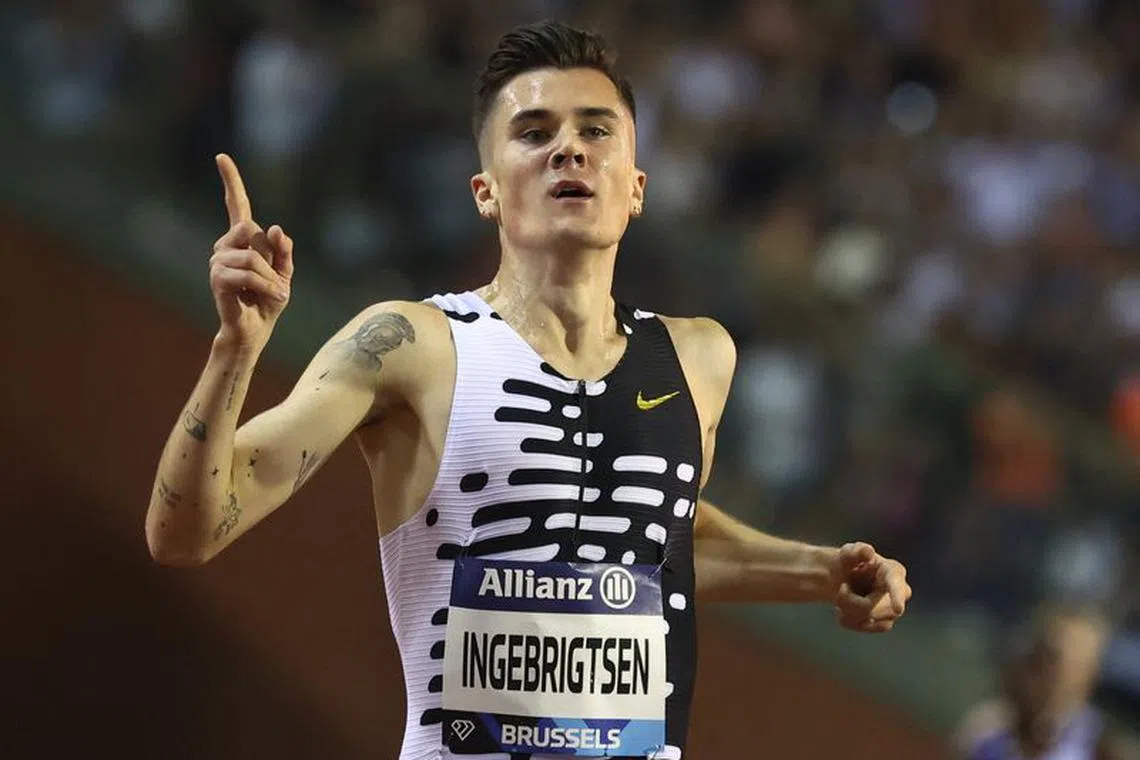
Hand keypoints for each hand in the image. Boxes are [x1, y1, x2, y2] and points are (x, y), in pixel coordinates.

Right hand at [208, 154, 293, 349]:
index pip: (236, 206)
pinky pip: (246, 273)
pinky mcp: (217, 279)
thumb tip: (275, 227)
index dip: (231, 182)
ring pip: (251, 256)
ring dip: (269, 278)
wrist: (255, 330)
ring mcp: (218, 262)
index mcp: (243, 242)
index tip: (221, 157)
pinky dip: (264, 286)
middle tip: (275, 281)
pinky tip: (270, 296)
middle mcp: (225, 247)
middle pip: (251, 231)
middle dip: (271, 258)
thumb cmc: (268, 301)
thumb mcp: (285, 273)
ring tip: (273, 294)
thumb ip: (284, 250)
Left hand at [831, 542, 910, 633]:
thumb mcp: (850, 553)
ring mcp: (893, 610)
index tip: (897, 609)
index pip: (896, 585)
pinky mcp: (884, 623)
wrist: (844, 578)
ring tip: (843, 596)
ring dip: (848, 610)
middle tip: (841, 588)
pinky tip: (845, 607)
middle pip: (874, 609)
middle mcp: (900, 593)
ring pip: (869, 621)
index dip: (896, 597)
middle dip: (850, 602)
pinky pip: (863, 627)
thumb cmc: (850, 562)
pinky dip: (848, 618)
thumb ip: (857, 551)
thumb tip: (867, 551)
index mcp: (894, 572)